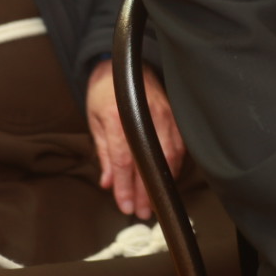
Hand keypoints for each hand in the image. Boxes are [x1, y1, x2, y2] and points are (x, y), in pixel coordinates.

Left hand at [86, 58, 183, 219]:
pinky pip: (179, 143)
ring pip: (169, 155)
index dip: (125, 187)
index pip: (124, 161)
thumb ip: (104, 152)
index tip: (126, 205)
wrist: (121, 63)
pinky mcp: (174, 112)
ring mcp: (163, 113)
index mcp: (118, 118)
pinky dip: (175, 163)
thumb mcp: (95, 121)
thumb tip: (108, 182)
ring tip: (156, 201)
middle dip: (146, 191)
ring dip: (163, 181)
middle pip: (149, 162)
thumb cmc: (104, 92)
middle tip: (143, 212)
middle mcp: (144, 116)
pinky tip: (169, 177)